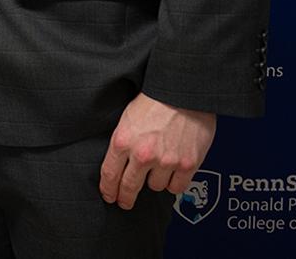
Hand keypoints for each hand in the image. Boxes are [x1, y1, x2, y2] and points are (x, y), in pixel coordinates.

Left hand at [98, 94, 215, 209]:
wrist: (183, 92)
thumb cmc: (155, 99)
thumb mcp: (127, 117)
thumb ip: (123, 141)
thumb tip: (120, 161)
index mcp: (123, 140)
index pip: (110, 174)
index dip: (108, 189)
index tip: (109, 195)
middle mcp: (143, 154)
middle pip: (129, 186)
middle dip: (125, 197)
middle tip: (124, 202)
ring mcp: (166, 161)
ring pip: (155, 186)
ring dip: (155, 181)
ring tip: (158, 168)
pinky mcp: (187, 165)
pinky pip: (177, 187)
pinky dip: (174, 182)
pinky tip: (172, 173)